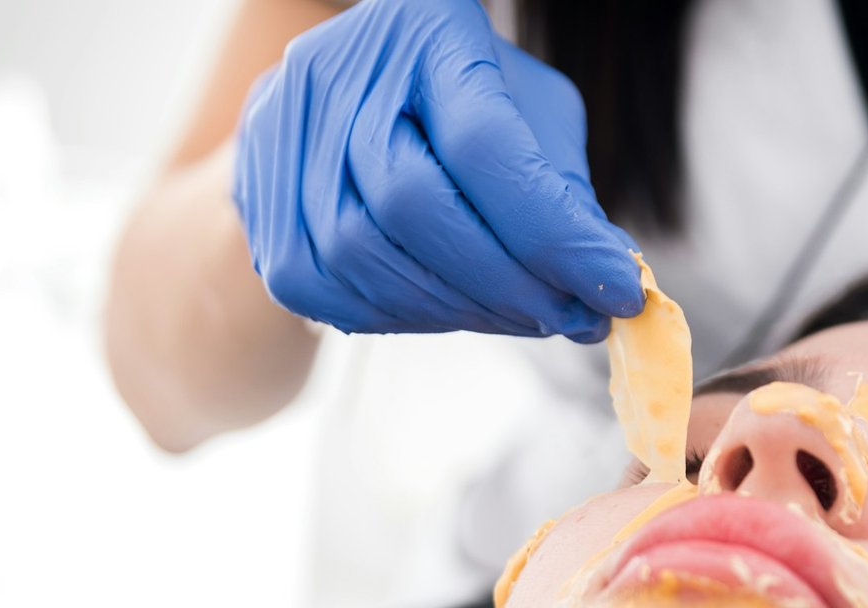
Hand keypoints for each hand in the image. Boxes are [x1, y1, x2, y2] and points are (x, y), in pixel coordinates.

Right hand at [233, 0, 644, 342]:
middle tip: (568, 319)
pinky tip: (447, 313)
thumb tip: (607, 285)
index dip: (552, 233)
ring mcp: (281, 130)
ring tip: (518, 318)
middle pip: (413, 205)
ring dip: (456, 312)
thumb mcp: (530, 115)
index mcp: (425, 27)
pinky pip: (320, 288)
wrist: (348, 106)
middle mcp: (339, 68)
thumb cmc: (463, 106)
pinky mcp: (253, 194)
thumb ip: (563, 190)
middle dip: (505, 285)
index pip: (485, 143)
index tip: (615, 291)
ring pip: (362, 257)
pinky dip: (395, 317)